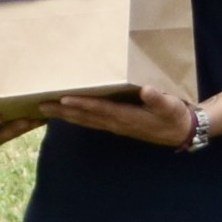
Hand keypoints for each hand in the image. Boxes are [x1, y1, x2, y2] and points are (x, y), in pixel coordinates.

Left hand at [44, 74, 198, 147]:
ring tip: (44, 109)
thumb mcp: (171, 107)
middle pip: (85, 117)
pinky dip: (76, 116)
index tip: (64, 99)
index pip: (100, 110)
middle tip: (40, 105)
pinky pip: (90, 121)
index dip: (82, 105)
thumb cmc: (175, 116)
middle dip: (62, 111)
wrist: (181, 131)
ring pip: (85, 120)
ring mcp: (115, 125)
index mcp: (127, 117)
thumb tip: (147, 90)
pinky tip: (65, 112)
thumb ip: (159, 99)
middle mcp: (116, 123)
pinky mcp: (116, 124)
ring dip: (64, 115)